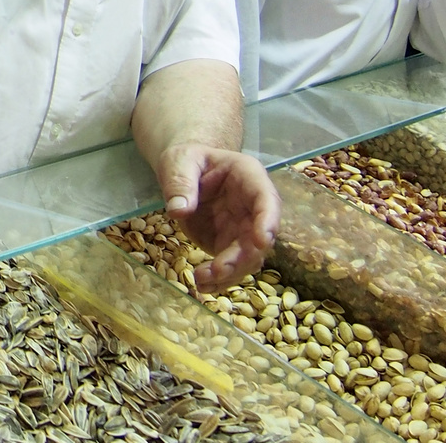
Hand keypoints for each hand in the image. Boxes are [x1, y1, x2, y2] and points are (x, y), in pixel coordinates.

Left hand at [157, 144, 279, 292]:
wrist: (184, 172)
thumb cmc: (187, 160)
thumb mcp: (179, 161)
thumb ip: (180, 182)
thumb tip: (179, 209)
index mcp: (248, 177)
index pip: (266, 199)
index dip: (267, 220)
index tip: (261, 241)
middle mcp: (253, 206)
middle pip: (258, 237)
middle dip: (242, 258)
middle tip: (218, 270)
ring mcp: (242, 228)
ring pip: (248, 258)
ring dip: (229, 273)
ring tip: (201, 280)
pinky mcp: (228, 243)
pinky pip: (231, 266)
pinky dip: (219, 279)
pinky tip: (203, 286)